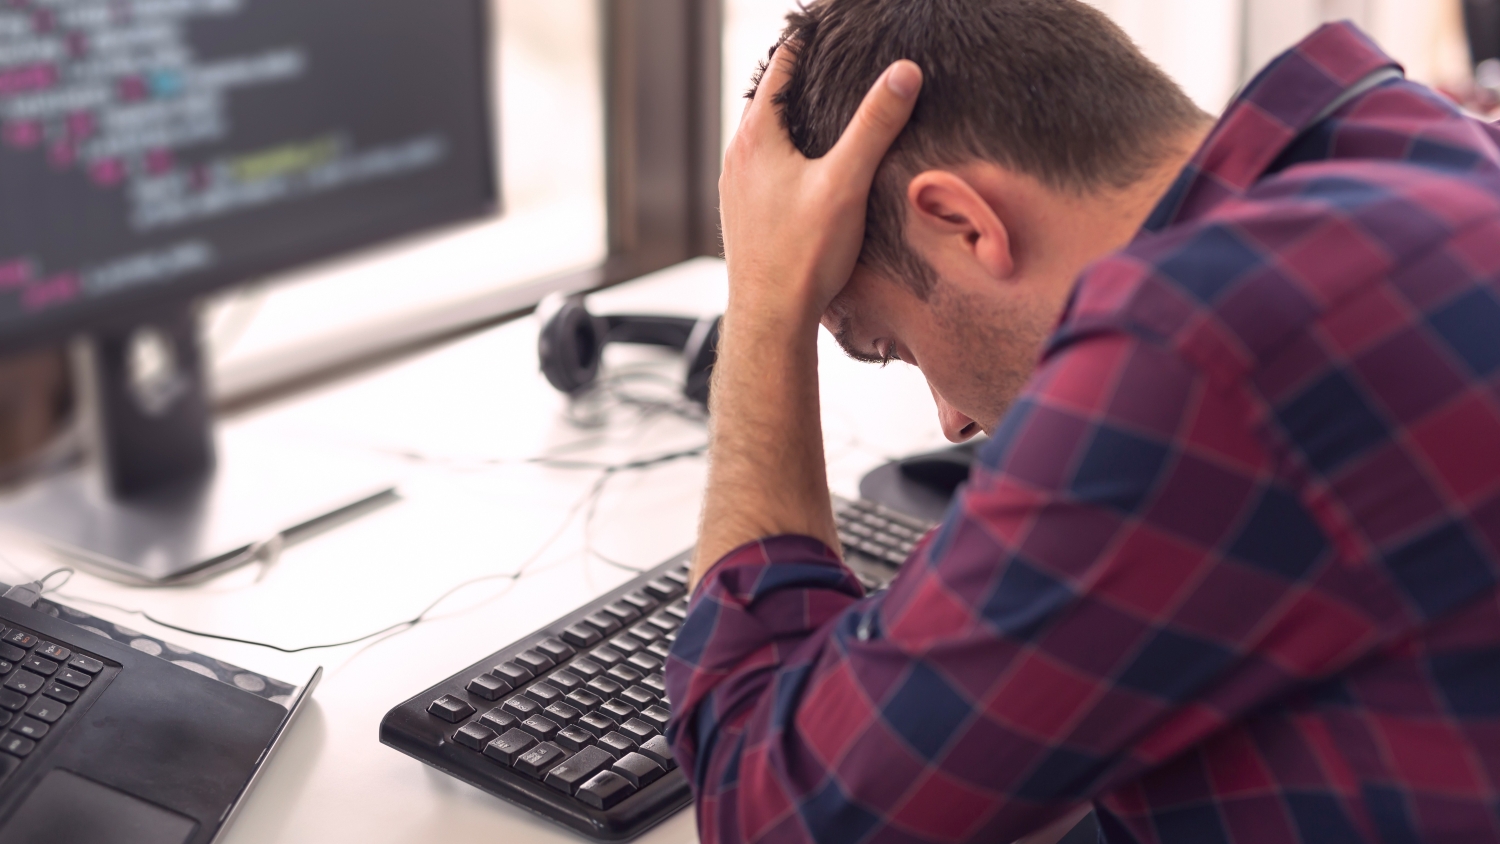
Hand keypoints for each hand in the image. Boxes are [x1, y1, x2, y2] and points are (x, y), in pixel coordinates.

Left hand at [719, 49, 921, 323]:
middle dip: (803, 78)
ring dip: (793, 118)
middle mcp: (738, 156)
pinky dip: (787, 151)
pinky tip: (811, 167)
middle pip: (770, 98)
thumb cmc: (802, 254)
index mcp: (757, 136)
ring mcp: (737, 185)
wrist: (770, 317)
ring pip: (766, 135)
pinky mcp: (744, 212)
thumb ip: (875, 124)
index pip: (781, 66)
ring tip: (827, 107)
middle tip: (836, 60)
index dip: (808, 42)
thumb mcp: (847, 181)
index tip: (833, 28)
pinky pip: (765, 165)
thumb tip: (903, 73)